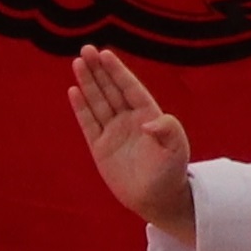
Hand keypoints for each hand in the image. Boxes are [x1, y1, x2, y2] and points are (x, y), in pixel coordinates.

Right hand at [69, 47, 194, 234]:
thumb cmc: (171, 173)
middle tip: (86, 49)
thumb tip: (148, 123)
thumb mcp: (177, 150)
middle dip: (99, 70)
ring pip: (98, 102)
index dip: (118, 72)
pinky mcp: (100, 147)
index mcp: (148, 116)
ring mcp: (113, 132)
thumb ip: (169, 131)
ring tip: (78, 62)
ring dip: (88, 83)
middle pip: (111, 90)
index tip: (105, 54)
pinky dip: (81, 108)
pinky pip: (89, 123)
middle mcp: (129, 120)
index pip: (130, 88)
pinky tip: (73, 91)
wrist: (158, 200)